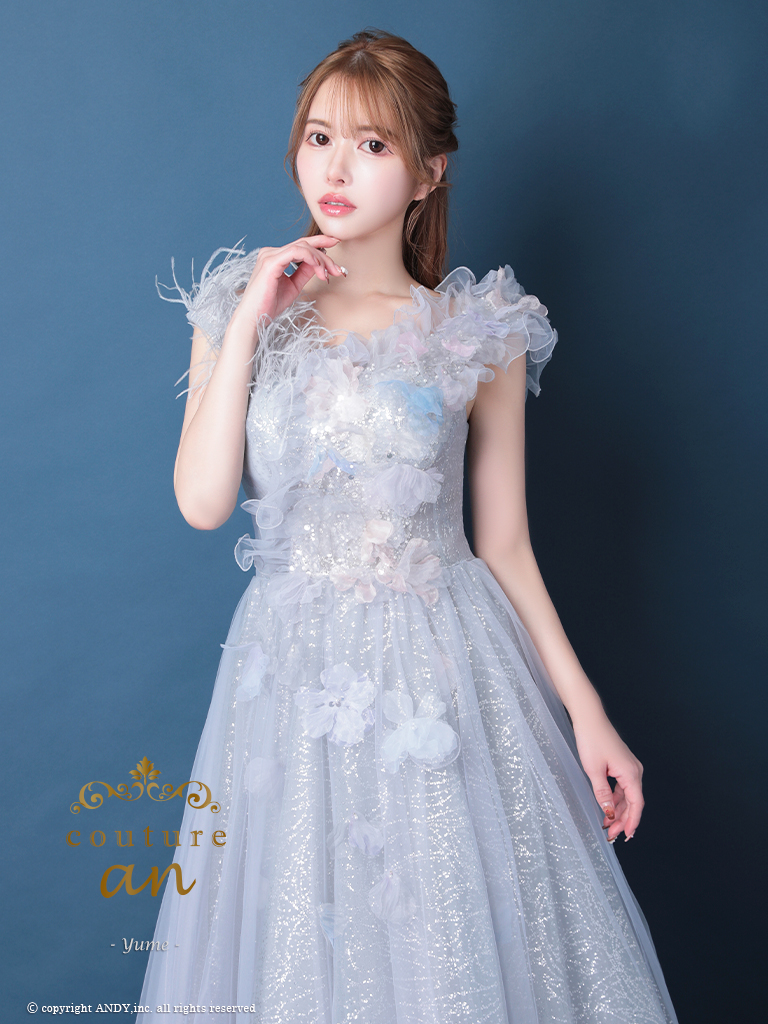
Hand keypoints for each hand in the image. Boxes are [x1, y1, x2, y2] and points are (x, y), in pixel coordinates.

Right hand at [234, 235, 345, 327]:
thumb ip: (304, 272)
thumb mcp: (294, 286)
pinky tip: (318, 267)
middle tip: (338, 269)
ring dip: (320, 259)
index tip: (336, 245)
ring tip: (328, 274)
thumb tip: (319, 263)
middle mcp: (271, 252)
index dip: (320, 243)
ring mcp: (269, 255)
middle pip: (304, 244)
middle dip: (325, 255)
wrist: (254, 318)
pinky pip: (295, 252)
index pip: (301, 246)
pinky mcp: (270, 262)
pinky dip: (310, 257)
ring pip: (303, 247)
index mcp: (275, 256)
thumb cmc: (269, 305)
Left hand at [572, 712, 643, 842]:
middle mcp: (635, 771)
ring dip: (619, 811)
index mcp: (631, 773)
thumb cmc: (592, 740)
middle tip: (612, 835)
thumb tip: (610, 813)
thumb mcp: (594, 771)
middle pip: (633, 802)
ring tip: (608, 825)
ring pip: (627, 796)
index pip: (636, 805)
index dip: (632, 822)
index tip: (627, 836)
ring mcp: (629, 767)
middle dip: (623, 820)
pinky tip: (608, 808)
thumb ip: (603, 794)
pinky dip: (616, 799)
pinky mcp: (622, 764)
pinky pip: (622, 787)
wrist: (589, 719)